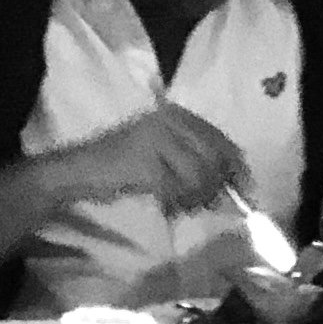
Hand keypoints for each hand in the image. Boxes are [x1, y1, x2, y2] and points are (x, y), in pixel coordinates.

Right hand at [67, 104, 248, 216]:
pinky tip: (170, 208)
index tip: (244, 189)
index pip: (219, 139)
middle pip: (213, 157)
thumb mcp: (162, 153)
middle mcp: (169, 121)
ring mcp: (156, 141)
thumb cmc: (121, 165)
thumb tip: (235, 183)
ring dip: (196, 197)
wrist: (79, 171)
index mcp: (176, 115)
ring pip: (198, 175)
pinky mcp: (145, 165)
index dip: (235, 166)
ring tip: (184, 207)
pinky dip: (177, 203)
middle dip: (217, 186)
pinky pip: (177, 190)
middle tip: (212, 205)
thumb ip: (195, 159)